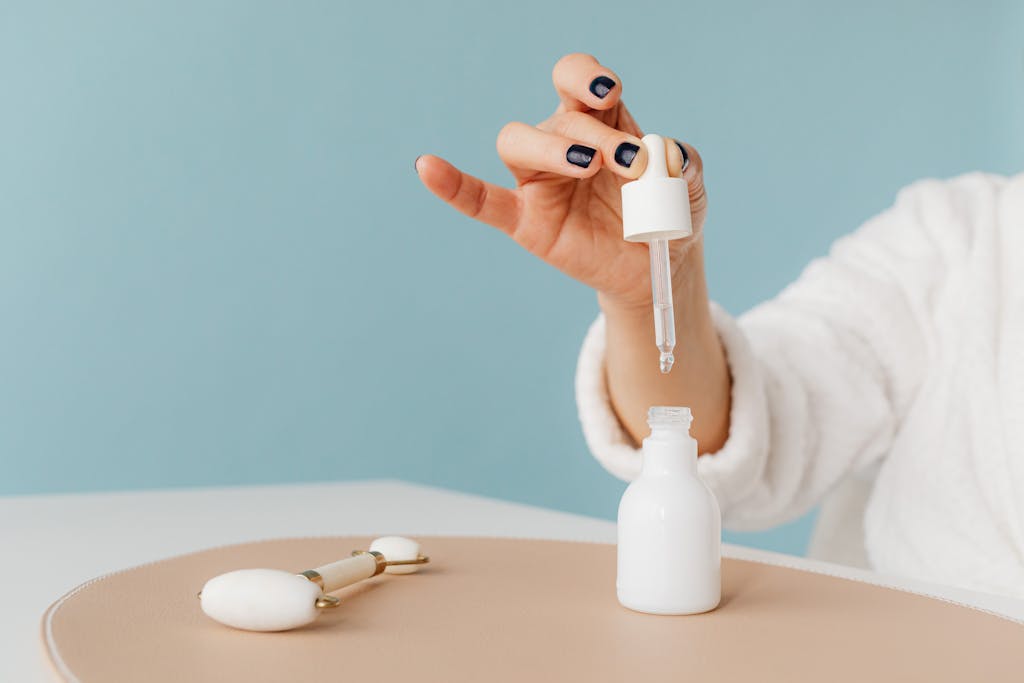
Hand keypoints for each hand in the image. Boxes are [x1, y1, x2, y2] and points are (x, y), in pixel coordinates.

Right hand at [415, 53, 707, 312]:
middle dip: (587, 130)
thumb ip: (680, 164)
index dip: (586, 77)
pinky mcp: (525, 221)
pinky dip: (453, 185)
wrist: (657, 267)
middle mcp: (563, 143)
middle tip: (623, 162)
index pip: (576, 79)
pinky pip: (481, 200)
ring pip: (517, 143)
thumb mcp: (687, 185)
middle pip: (555, 117)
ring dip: (552, 148)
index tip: (610, 93)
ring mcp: (539, 182)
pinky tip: (427, 167)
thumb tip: (660, 155)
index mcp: (601, 121)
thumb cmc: (666, 215)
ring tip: (588, 167)